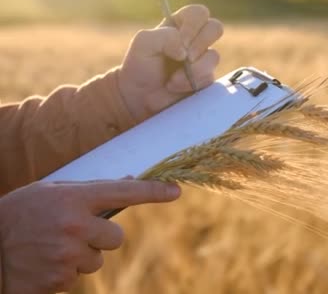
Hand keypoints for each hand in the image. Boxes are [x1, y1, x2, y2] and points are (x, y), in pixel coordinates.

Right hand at [0, 180, 180, 293]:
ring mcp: (67, 256)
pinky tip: (43, 262)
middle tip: (73, 233)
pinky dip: (64, 272)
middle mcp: (75, 227)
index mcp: (73, 199)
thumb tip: (126, 182)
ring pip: (97, 260)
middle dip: (101, 237)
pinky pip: (77, 277)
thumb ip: (89, 190)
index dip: (152, 191)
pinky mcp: (59, 280)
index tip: (174, 191)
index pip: (123, 193)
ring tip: (51, 248)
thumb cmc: (19, 213)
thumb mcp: (50, 192)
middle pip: (116, 238)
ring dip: (81, 256)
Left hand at [118, 4, 223, 122]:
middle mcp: (195, 40)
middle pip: (216, 28)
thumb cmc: (140, 66)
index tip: (181, 40)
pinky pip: (209, 77)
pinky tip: (176, 86)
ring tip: (172, 79)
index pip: (199, 13)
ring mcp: (203, 60)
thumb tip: (185, 50)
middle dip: (198, 44)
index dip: (193, 25)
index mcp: (180, 25)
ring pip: (214, 56)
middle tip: (182, 57)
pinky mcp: (206, 79)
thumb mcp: (143, 42)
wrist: (139, 96)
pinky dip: (190, 83)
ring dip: (192, 69)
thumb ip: (164, 36)